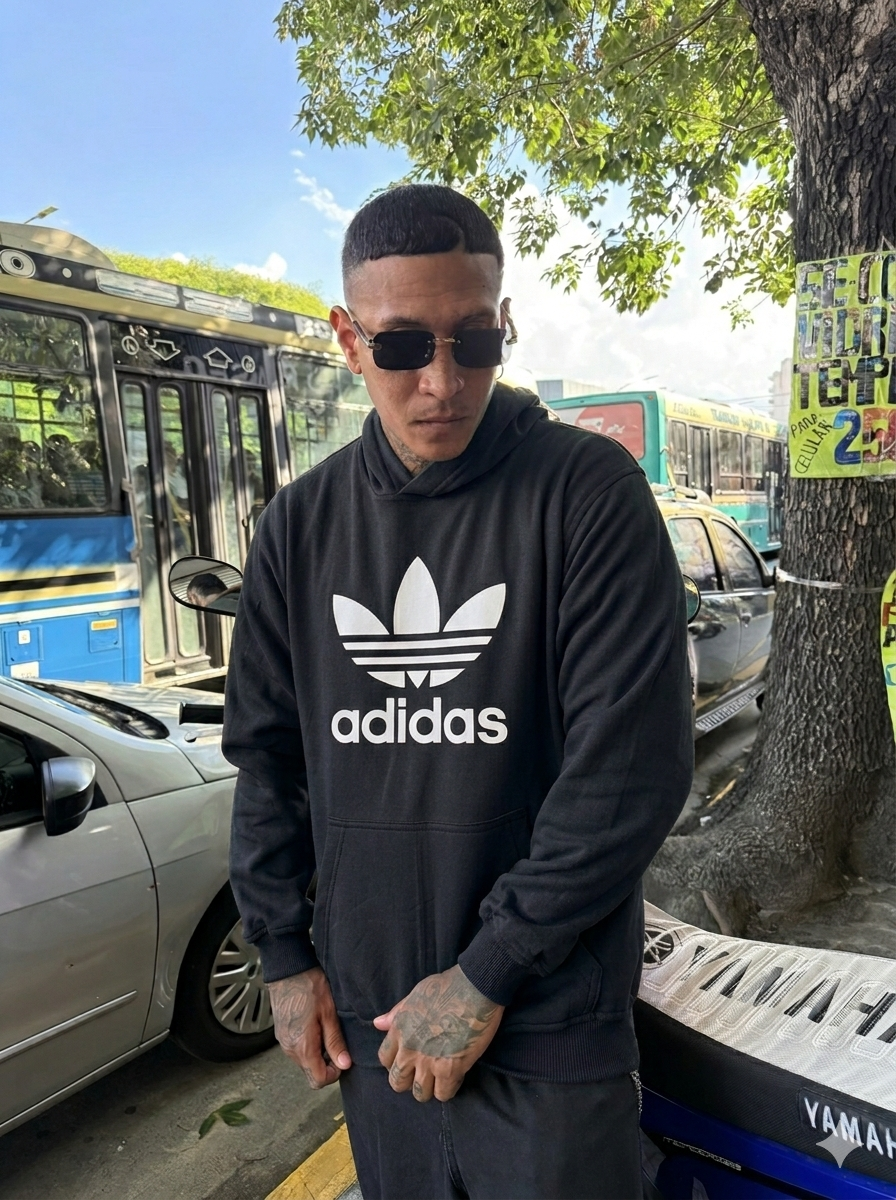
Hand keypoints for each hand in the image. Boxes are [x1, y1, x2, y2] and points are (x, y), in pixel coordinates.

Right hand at [268, 967, 351, 1088]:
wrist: (288, 969)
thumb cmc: (309, 987)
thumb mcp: (329, 1013)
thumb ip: (335, 1041)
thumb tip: (344, 1064)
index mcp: (302, 1047)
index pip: (318, 1080)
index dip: (333, 1074)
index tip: (342, 1058)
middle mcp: (290, 1049)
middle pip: (310, 1072)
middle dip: (326, 1063)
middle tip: (337, 1041)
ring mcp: (284, 1042)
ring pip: (304, 1061)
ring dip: (317, 1054)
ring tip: (326, 1030)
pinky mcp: (281, 1034)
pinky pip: (297, 1049)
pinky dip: (308, 1045)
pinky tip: (315, 1026)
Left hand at [374, 964, 503, 1102]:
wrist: (475, 988)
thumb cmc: (448, 986)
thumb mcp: (416, 994)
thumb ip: (397, 1013)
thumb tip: (378, 1024)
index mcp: (399, 1029)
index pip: (384, 1059)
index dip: (395, 1062)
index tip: (407, 1060)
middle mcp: (409, 1049)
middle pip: (397, 1082)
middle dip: (409, 1081)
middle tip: (423, 1073)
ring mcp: (428, 1062)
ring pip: (419, 1093)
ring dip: (429, 1088)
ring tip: (439, 1079)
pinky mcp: (449, 1070)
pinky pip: (443, 1094)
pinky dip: (448, 1089)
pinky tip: (456, 1076)